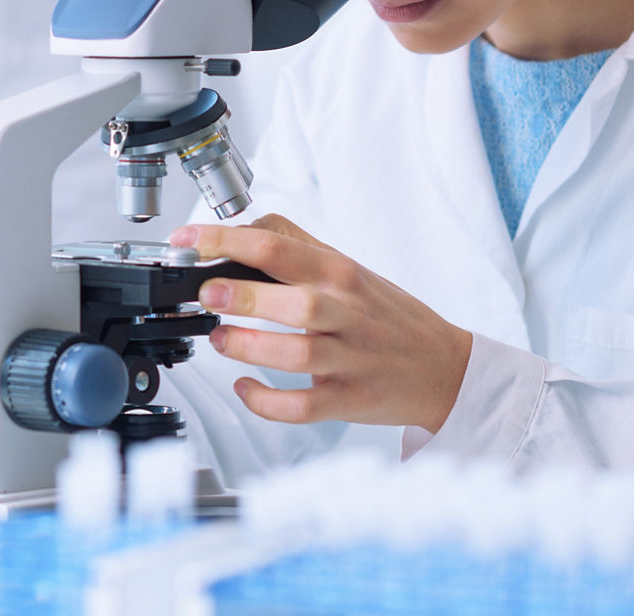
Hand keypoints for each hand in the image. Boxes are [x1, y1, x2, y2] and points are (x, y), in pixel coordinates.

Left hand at [168, 214, 471, 434]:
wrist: (445, 367)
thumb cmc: (388, 315)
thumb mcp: (349, 268)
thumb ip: (298, 245)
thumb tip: (244, 228)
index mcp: (340, 273)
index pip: (278, 246)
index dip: (225, 241)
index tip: (188, 240)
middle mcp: (346, 312)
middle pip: (293, 301)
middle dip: (242, 296)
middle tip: (206, 293)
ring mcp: (350, 358)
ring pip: (296, 354)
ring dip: (250, 346)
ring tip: (221, 339)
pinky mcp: (349, 399)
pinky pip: (303, 405)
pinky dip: (267, 401)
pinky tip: (245, 387)